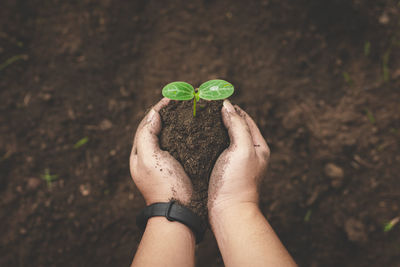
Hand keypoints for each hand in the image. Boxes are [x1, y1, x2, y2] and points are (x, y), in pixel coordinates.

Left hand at [130, 98, 192, 204]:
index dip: (158, 109)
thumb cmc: (164, 185)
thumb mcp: (150, 159)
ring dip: (178, 122)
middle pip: (157, 128)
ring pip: (170, 135)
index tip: (172, 97)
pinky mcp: (179, 166)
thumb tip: (154, 113)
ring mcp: (165, 162)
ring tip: (190, 110)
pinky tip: (197, 129)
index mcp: (140, 154)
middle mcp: (151, 157)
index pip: (146, 124)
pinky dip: (187, 134)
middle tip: (182, 101)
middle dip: (168, 113)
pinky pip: (181, 144)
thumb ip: (147, 135)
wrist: (180, 212)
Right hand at [208, 100, 269, 216]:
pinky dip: (207, 140)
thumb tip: (227, 106)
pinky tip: (196, 138)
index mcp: (258, 145)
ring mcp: (235, 162)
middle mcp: (249, 152)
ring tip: (198, 119)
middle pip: (235, 126)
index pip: (245, 118)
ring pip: (224, 137)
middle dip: (221, 115)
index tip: (214, 99)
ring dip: (213, 127)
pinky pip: (216, 149)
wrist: (228, 212)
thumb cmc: (237, 182)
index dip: (231, 107)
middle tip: (204, 107)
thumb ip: (237, 125)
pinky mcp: (223, 169)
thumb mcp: (242, 149)